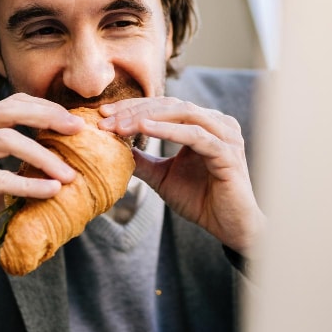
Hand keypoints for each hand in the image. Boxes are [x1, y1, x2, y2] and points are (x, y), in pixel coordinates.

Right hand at [0, 94, 83, 254]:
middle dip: (48, 116)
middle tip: (77, 130)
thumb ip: (18, 165)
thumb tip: (64, 162)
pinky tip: (51, 190)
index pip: (11, 104)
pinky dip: (28, 184)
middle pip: (9, 110)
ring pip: (7, 139)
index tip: (73, 122)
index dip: (43, 108)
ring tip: (69, 175)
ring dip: (43, 156)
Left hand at [98, 97, 265, 254]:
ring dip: (147, 118)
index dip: (132, 107)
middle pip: (171, 105)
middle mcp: (217, 123)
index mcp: (203, 124)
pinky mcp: (228, 153)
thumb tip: (112, 148)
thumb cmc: (200, 200)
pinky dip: (169, 131)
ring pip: (183, 114)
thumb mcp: (163, 177)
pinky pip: (196, 136)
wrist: (229, 226)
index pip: (164, 106)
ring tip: (119, 126)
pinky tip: (145, 130)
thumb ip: (142, 160)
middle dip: (135, 111)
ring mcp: (225, 135)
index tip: (103, 114)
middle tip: (105, 120)